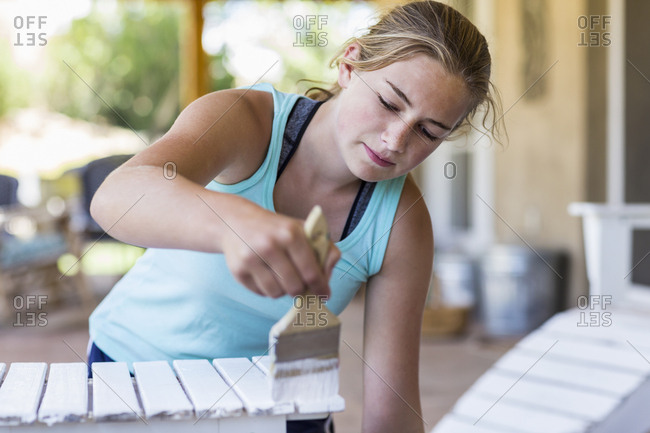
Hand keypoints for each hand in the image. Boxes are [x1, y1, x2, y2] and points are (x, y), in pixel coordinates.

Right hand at [219, 202, 339, 298]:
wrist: (236, 222)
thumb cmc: (277, 229)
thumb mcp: (302, 229)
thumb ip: (325, 249)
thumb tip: (326, 280)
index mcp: (291, 233)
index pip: (311, 272)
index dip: (320, 287)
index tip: (324, 294)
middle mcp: (270, 245)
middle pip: (295, 287)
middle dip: (301, 289)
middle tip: (300, 284)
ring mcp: (251, 258)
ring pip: (277, 293)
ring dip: (283, 291)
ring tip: (282, 277)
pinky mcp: (238, 271)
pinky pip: (261, 293)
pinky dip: (268, 290)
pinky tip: (266, 275)